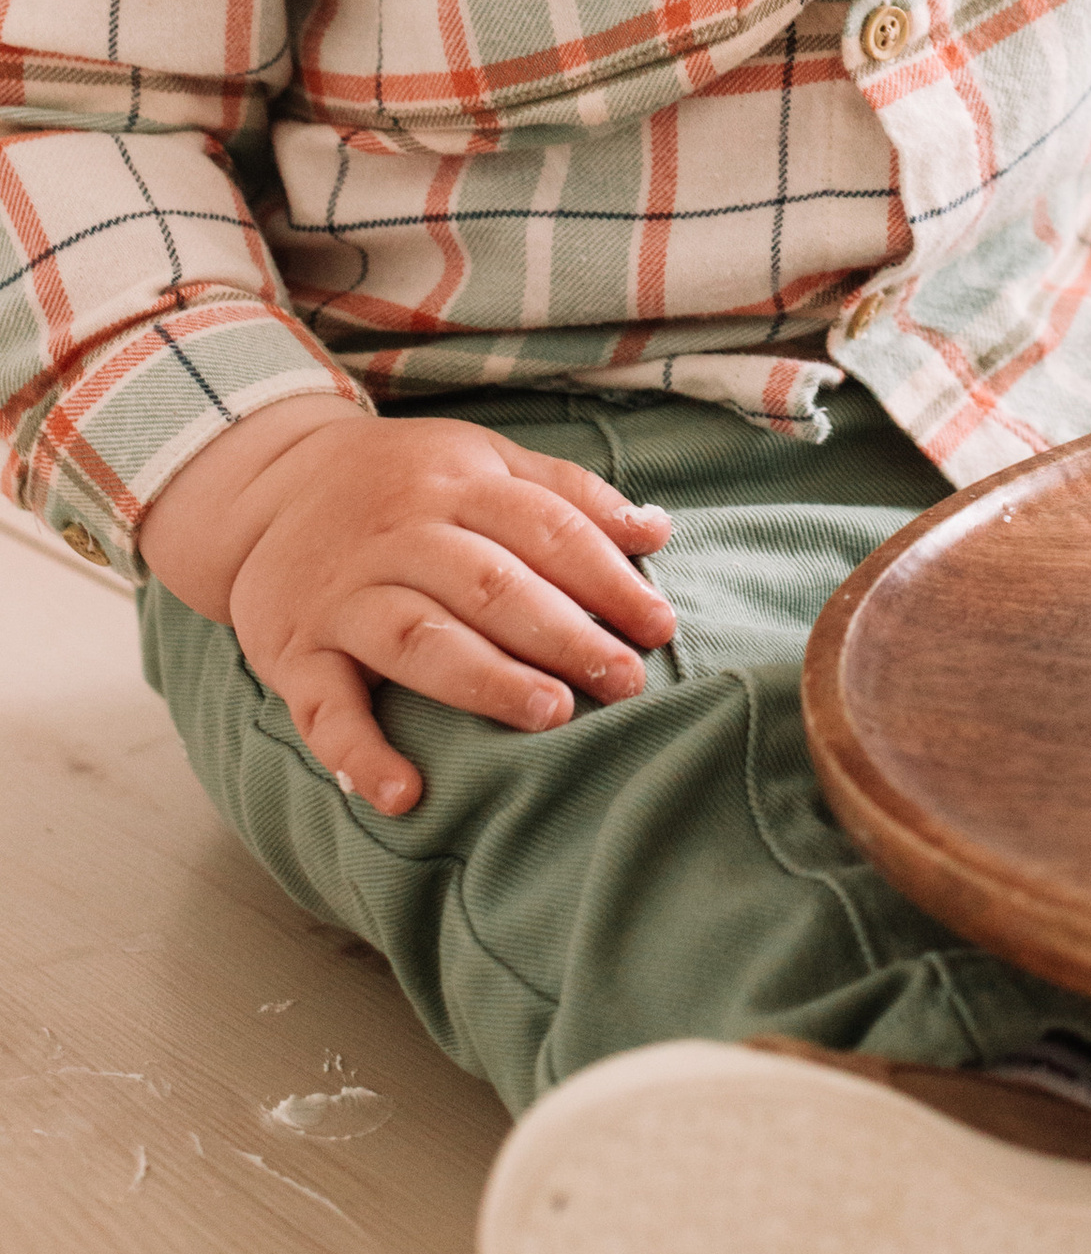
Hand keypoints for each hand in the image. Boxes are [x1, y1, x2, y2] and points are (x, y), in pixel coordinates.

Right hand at [138, 398, 675, 815]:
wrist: (269, 484)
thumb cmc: (401, 482)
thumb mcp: (480, 460)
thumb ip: (567, 494)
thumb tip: (657, 529)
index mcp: (456, 483)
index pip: (544, 527)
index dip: (607, 576)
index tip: (659, 625)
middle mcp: (400, 534)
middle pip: (490, 583)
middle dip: (563, 633)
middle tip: (624, 681)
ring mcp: (344, 595)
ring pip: (419, 637)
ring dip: (485, 679)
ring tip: (549, 714)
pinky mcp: (295, 652)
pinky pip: (324, 708)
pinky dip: (361, 753)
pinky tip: (404, 794)